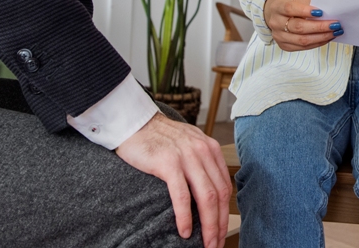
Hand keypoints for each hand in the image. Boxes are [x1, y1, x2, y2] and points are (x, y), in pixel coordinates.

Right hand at [115, 112, 230, 247]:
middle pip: (219, 195)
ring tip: (206, 244)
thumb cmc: (158, 137)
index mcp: (210, 149)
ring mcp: (186, 156)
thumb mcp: (188, 144)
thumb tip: (209, 193)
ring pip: (205, 197)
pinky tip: (185, 231)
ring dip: (208, 225)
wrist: (133, 123)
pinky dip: (185, 216)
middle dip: (220, 224)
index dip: (225, 213)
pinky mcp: (168, 163)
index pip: (225, 187)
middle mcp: (203, 151)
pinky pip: (182, 195)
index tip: (221, 232)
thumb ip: (201, 162)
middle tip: (216, 244)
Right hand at [263, 0, 342, 50]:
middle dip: (319, 27)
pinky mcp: (285, 46)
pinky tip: (327, 38)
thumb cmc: (290, 4)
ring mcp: (279, 36)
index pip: (291, 9)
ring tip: (335, 32)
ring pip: (302, 40)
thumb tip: (329, 12)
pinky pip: (303, 47)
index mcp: (278, 7)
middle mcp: (276, 23)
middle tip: (335, 24)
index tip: (321, 12)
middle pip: (298, 27)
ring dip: (321, 37)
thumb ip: (310, 4)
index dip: (306, 11)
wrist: (275, 13)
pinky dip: (317, 43)